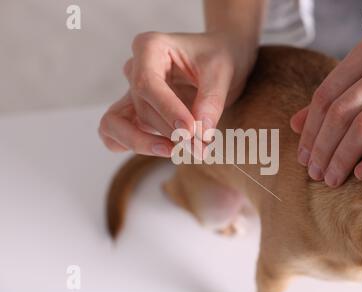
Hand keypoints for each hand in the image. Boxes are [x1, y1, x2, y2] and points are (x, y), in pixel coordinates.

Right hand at [99, 32, 255, 155]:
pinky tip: (165, 149)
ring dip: (149, 144)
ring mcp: (131, 93)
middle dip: (169, 132)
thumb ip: (211, 101)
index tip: (191, 131)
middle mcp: (134, 69)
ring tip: (186, 151)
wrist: (223, 58)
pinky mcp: (134, 113)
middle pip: (141, 108)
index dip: (167, 111)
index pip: (147, 84)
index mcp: (150, 47)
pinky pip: (114, 134)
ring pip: (119, 125)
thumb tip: (201, 133)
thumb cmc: (220, 56)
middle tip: (201, 147)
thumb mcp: (222, 71)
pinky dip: (132, 145)